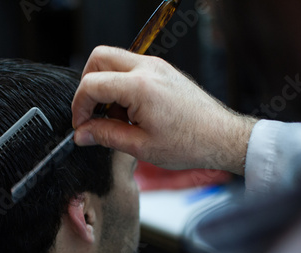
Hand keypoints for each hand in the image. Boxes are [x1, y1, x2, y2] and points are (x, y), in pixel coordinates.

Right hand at [72, 46, 256, 174]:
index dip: (79, 106)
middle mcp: (148, 68)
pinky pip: (130, 68)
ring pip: (113, 60)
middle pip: (98, 58)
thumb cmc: (189, 142)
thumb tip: (82, 133)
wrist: (221, 137)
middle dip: (87, 85)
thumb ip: (105, 136)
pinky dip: (120, 85)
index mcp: (140, 86)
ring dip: (104, 85)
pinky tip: (129, 111)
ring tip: (115, 116)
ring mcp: (156, 66)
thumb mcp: (140, 146)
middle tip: (91, 112)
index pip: (92, 84)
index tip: (81, 124)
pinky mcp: (162, 70)